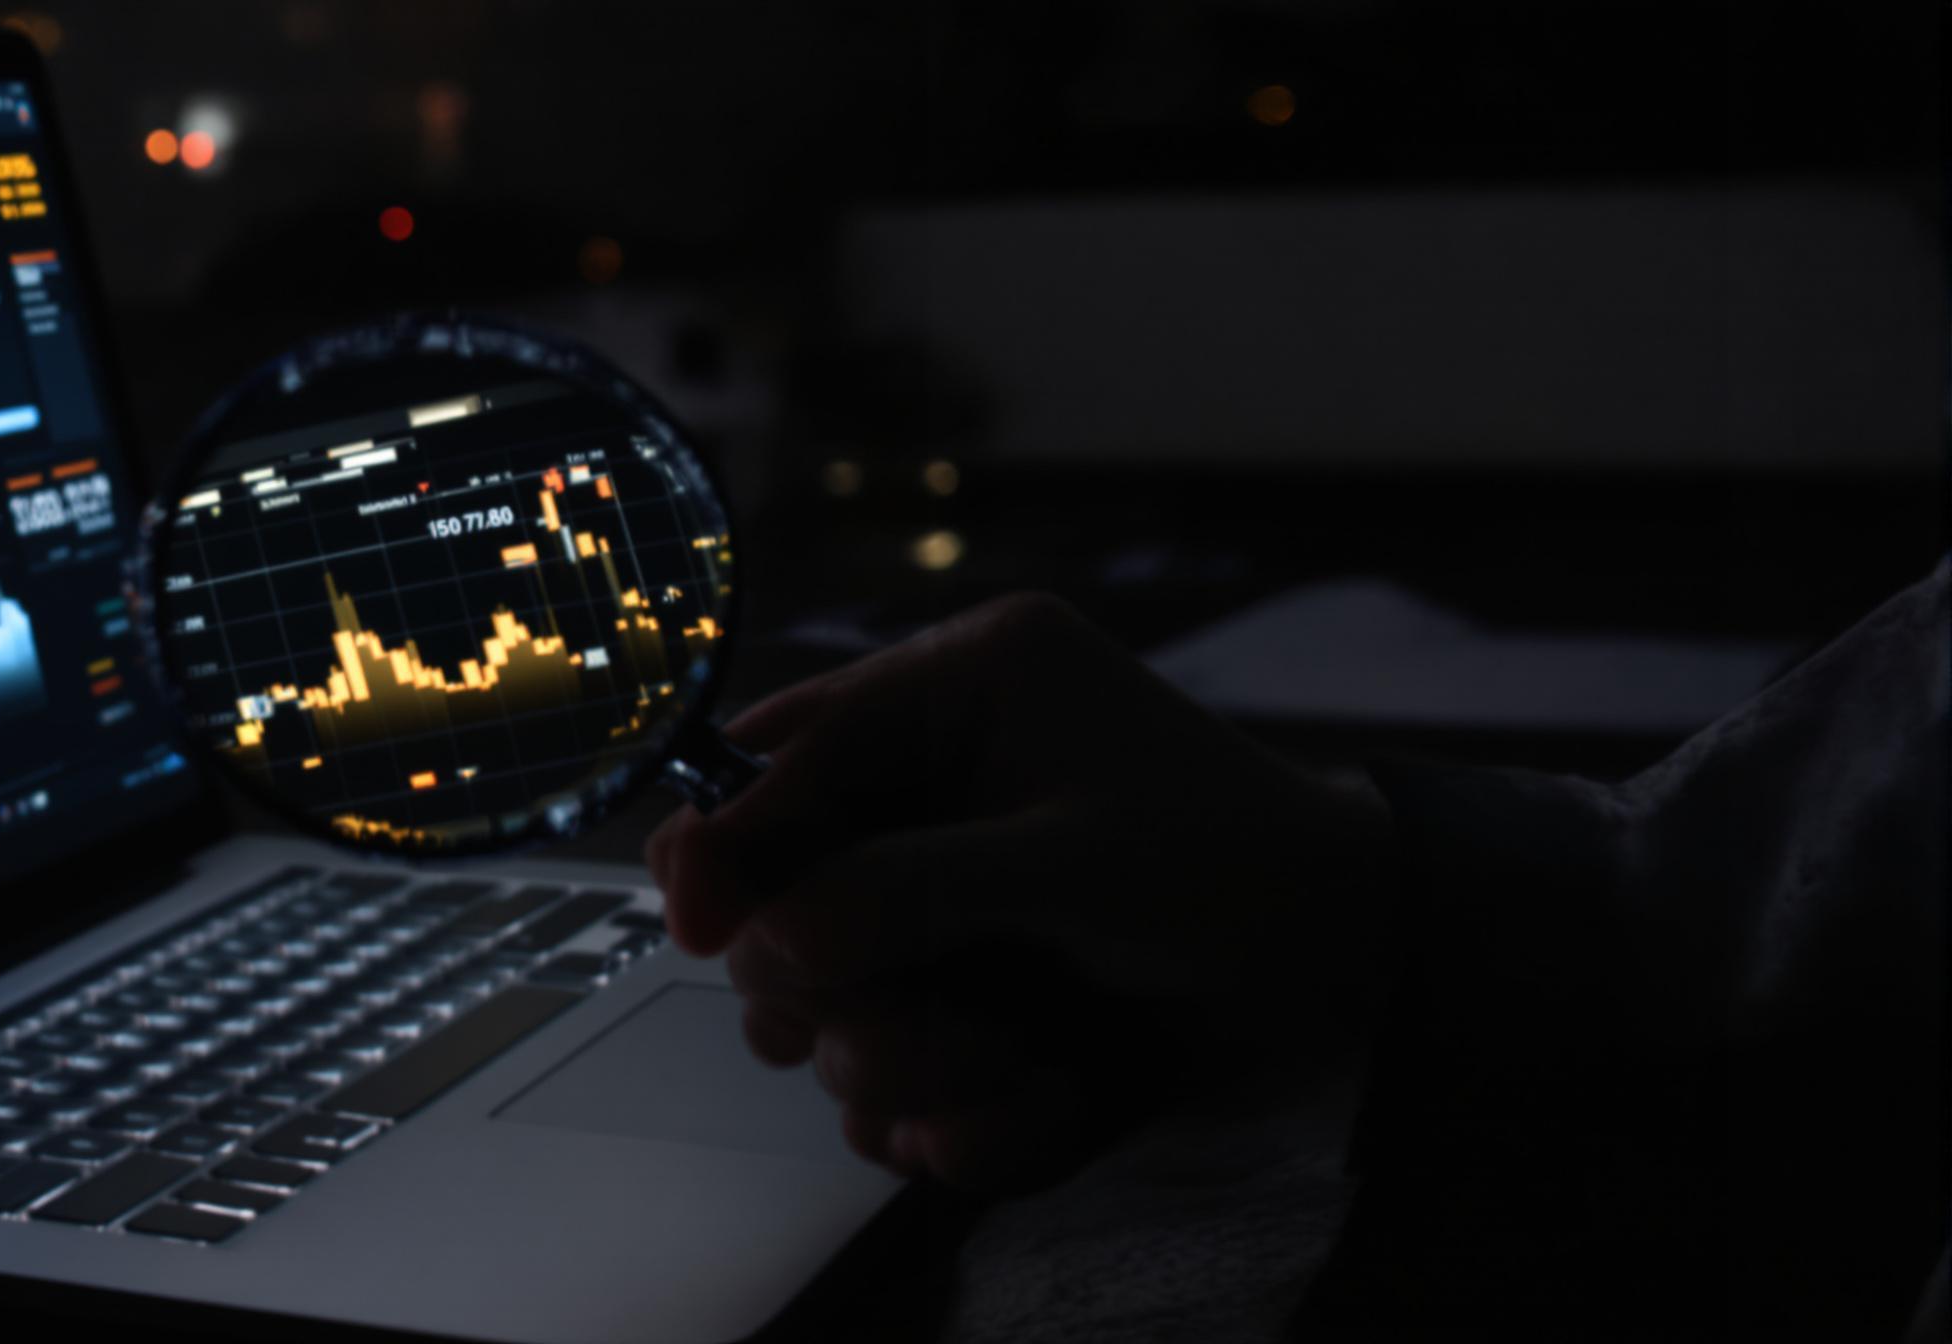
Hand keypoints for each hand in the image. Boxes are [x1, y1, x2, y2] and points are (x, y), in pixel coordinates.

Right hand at [647, 593, 1395, 1193]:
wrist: (1343, 948)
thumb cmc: (1229, 868)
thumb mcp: (1073, 864)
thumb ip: (915, 889)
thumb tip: (771, 937)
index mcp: (962, 681)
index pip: (794, 748)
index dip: (729, 836)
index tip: (692, 926)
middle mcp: (934, 758)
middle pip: (787, 860)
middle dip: (811, 961)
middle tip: (819, 1030)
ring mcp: (939, 854)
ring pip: (824, 954)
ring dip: (874, 1038)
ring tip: (946, 1076)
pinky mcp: (955, 939)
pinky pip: (882, 1010)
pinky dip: (918, 1085)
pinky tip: (964, 1126)